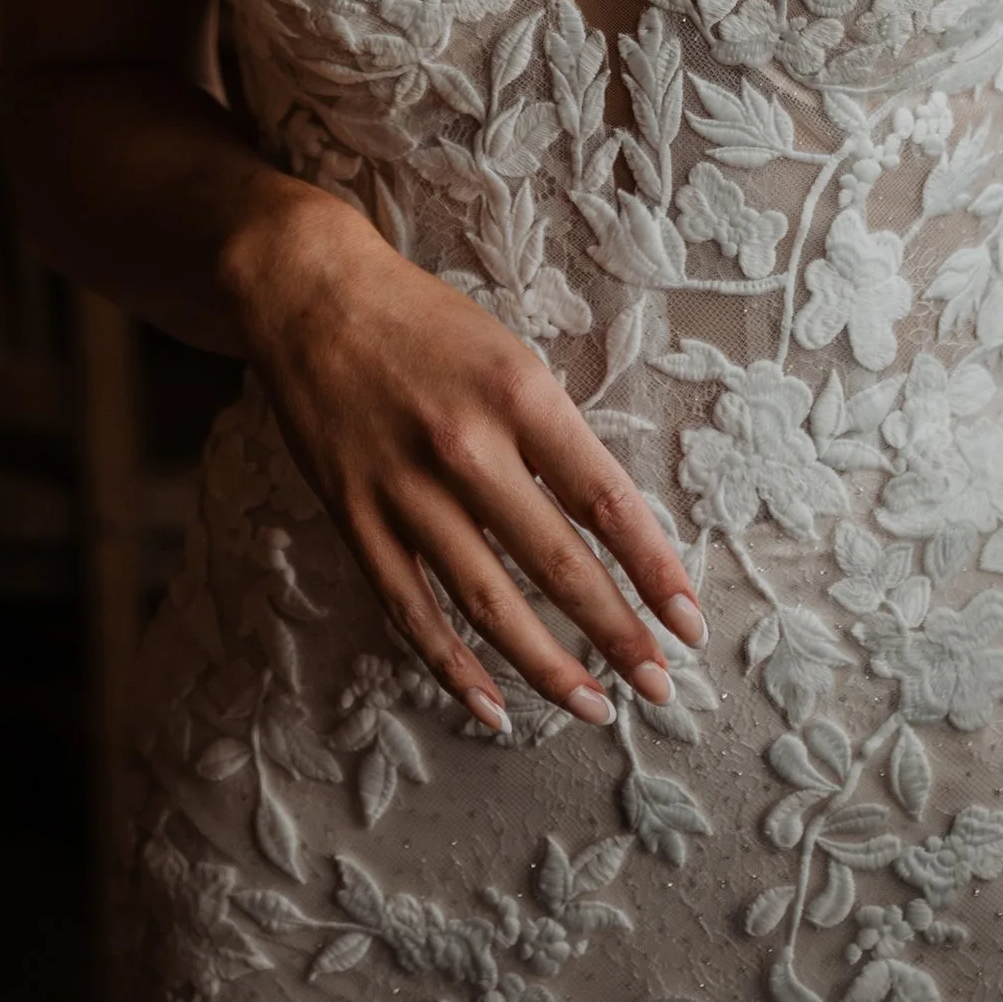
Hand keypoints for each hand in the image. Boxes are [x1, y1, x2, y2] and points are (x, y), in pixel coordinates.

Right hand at [231, 188, 704, 730]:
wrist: (313, 295)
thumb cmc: (426, 323)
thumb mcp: (511, 357)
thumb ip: (553, 436)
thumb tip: (611, 526)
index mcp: (520, 395)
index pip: (605, 500)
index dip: (654, 568)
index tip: (690, 621)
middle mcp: (467, 446)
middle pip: (555, 563)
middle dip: (615, 634)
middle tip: (659, 685)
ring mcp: (405, 489)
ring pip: (487, 602)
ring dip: (545, 666)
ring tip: (593, 706)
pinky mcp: (355, 518)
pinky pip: (410, 609)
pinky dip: (452, 666)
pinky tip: (490, 706)